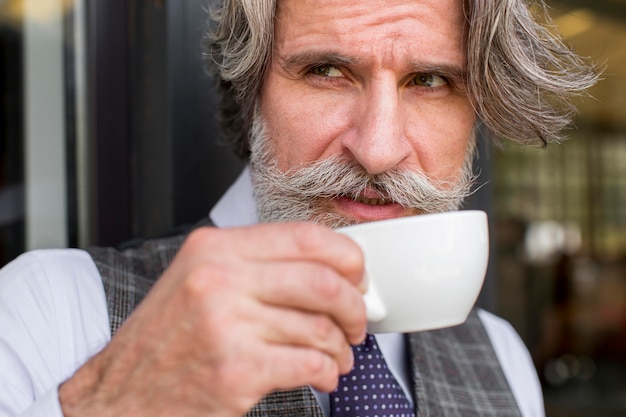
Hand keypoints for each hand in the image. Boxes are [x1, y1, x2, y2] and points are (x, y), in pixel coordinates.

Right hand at [59, 222, 366, 416]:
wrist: (118, 395)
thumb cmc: (165, 339)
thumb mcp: (199, 279)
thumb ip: (256, 267)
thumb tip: (326, 271)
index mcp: (215, 249)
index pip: (305, 236)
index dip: (346, 257)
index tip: (357, 275)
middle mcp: (220, 280)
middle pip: (322, 281)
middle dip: (354, 306)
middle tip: (357, 321)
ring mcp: (227, 325)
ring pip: (319, 328)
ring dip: (342, 347)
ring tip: (338, 355)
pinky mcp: (236, 371)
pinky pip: (309, 364)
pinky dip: (327, 372)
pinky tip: (323, 374)